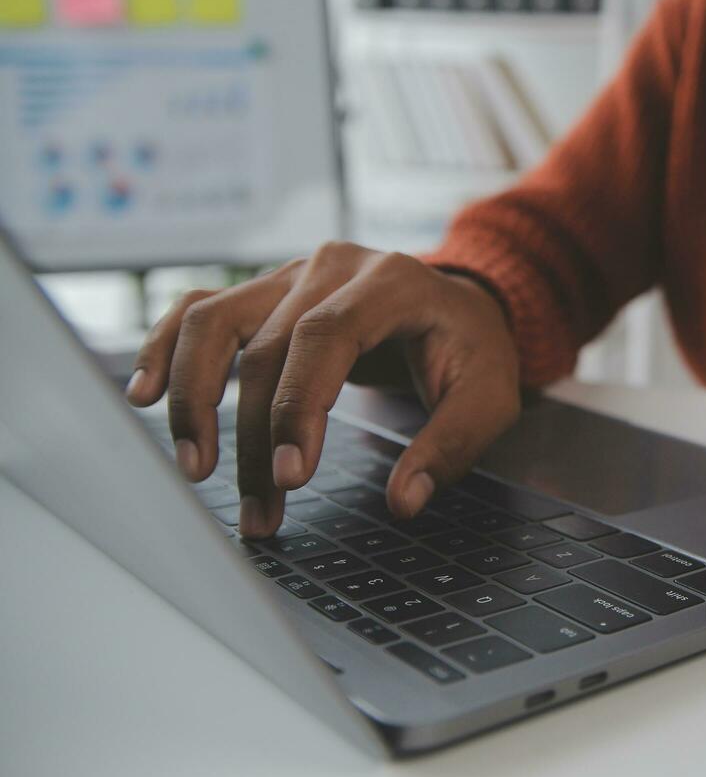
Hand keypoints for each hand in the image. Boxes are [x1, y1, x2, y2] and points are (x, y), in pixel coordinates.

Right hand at [125, 242, 520, 536]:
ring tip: (194, 466)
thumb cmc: (473, 350)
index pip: (326, 337)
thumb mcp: (490, 398)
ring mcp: (291, 273)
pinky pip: (197, 312)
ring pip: (214, 322)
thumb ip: (451, 447)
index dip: (297, 406)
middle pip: (267, 345)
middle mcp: (333, 267)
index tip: (289, 476)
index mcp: (392, 281)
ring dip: (193, 397)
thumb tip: (405, 501)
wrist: (461, 306)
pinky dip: (163, 350)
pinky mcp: (263, 292)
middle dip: (253, 436)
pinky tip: (144, 396)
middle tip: (260, 510)